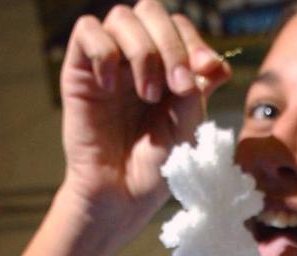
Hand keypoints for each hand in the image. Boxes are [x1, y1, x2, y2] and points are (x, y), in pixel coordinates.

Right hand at [60, 0, 229, 233]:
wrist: (124, 196)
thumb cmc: (157, 168)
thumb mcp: (188, 129)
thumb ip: (198, 93)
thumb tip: (216, 63)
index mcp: (167, 67)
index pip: (179, 28)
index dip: (194, 42)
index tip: (207, 71)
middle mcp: (137, 58)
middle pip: (152, 12)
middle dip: (172, 44)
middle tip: (179, 86)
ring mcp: (109, 63)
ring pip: (122, 18)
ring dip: (144, 52)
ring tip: (149, 94)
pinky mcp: (80, 71)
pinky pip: (87, 32)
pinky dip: (104, 52)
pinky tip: (112, 86)